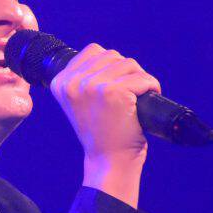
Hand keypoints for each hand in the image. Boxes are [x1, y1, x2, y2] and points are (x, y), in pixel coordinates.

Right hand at [49, 44, 160, 206]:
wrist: (108, 161)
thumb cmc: (100, 133)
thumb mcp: (80, 102)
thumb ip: (83, 79)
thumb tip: (107, 56)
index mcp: (60, 82)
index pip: (93, 51)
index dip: (110, 66)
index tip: (114, 88)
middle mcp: (73, 82)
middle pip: (112, 55)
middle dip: (126, 72)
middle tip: (129, 95)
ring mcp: (92, 86)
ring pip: (129, 64)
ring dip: (140, 79)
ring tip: (137, 99)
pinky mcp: (113, 92)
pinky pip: (143, 78)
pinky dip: (151, 87)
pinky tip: (146, 101)